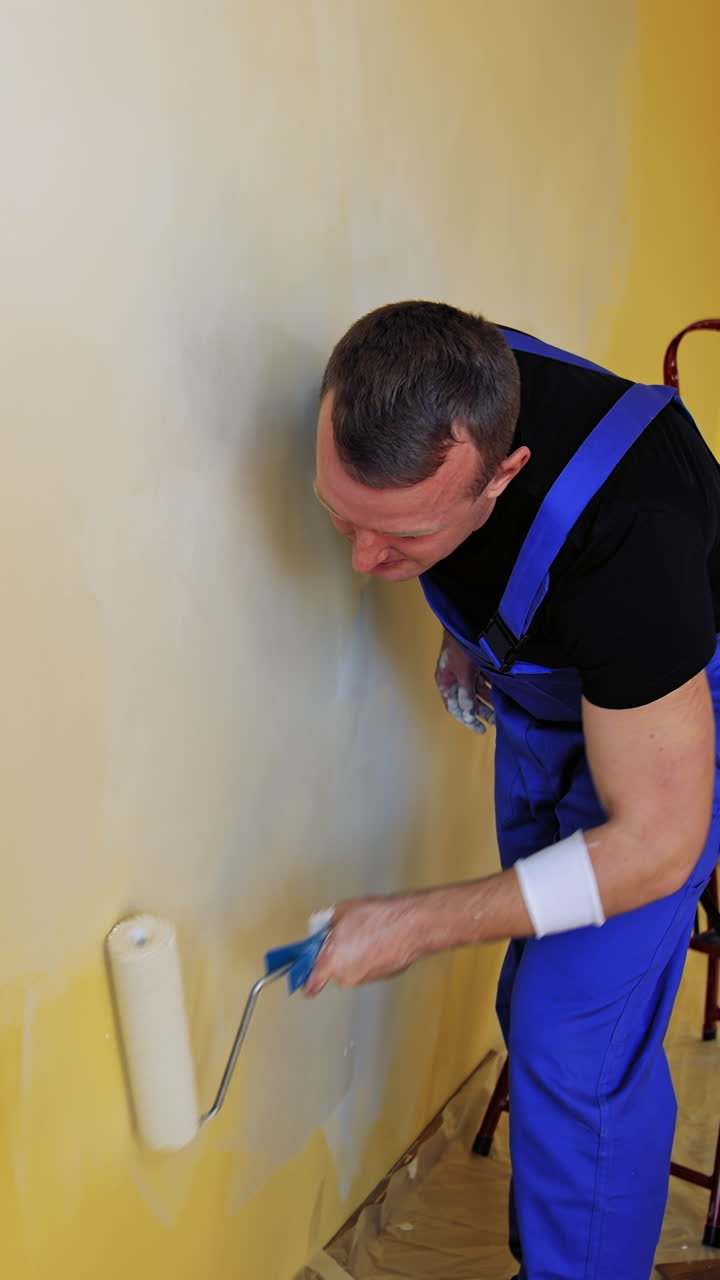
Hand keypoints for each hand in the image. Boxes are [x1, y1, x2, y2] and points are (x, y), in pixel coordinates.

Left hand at [304, 895, 426, 995]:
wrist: (414, 925)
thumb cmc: (381, 917)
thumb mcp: (342, 911)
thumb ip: (324, 922)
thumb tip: (319, 926)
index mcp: (332, 962)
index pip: (309, 984)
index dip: (305, 976)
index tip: (303, 970)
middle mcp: (347, 976)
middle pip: (331, 970)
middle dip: (333, 955)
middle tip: (341, 935)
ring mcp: (365, 978)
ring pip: (350, 968)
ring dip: (353, 955)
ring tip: (365, 934)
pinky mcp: (381, 977)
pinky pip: (366, 967)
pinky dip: (368, 957)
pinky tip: (377, 939)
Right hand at [435, 629, 494, 733]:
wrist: (464, 623)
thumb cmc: (458, 647)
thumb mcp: (463, 673)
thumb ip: (466, 694)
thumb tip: (468, 714)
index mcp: (445, 682)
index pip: (454, 708)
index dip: (467, 720)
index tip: (481, 728)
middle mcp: (454, 679)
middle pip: (467, 701)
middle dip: (480, 711)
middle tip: (495, 721)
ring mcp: (464, 672)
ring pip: (476, 692)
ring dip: (487, 701)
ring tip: (500, 710)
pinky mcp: (473, 665)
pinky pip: (482, 681)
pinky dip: (490, 688)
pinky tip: (500, 694)